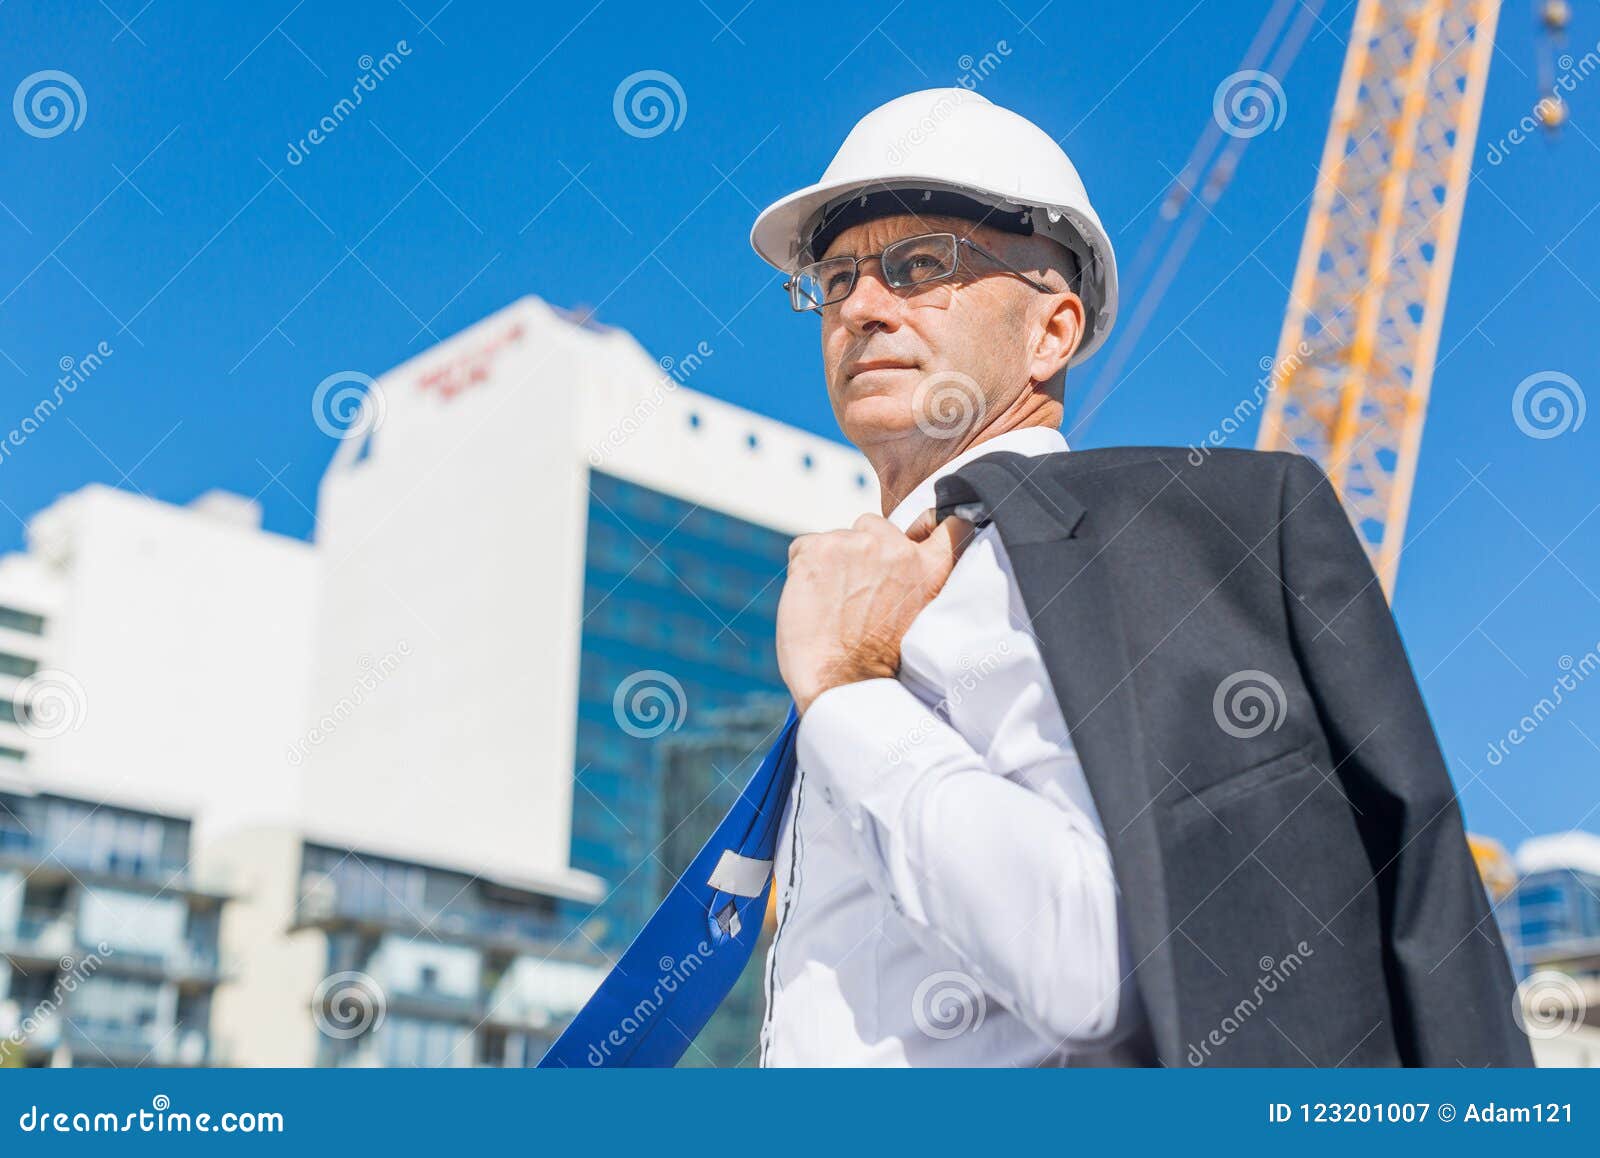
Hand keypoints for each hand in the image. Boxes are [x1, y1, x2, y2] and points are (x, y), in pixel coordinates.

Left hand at [776, 509, 975, 714]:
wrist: (842, 683)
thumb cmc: (877, 661)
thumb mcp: (920, 616)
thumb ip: (916, 579)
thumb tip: (899, 556)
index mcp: (930, 569)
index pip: (952, 527)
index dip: (933, 525)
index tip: (923, 532)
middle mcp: (897, 550)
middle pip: (875, 525)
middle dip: (863, 550)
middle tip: (857, 592)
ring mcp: (856, 545)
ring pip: (837, 538)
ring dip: (831, 562)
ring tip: (832, 603)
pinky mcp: (819, 549)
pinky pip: (804, 547)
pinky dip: (803, 568)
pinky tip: (812, 599)